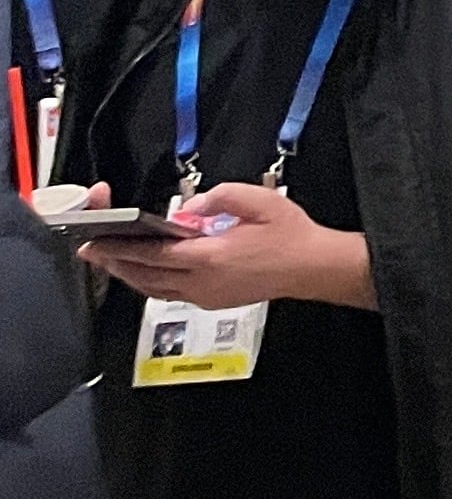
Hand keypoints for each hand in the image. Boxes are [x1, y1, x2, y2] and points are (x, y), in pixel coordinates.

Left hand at [95, 184, 371, 310]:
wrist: (312, 267)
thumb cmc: (291, 235)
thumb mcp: (262, 201)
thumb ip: (222, 196)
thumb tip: (190, 206)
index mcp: (211, 257)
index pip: (154, 254)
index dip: (122, 248)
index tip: (99, 241)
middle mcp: (201, 282)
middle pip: (145, 276)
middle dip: (115, 262)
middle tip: (93, 251)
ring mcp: (204, 296)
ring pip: (153, 290)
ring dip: (128, 275)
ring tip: (111, 261)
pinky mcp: (210, 301)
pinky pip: (168, 294)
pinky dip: (149, 283)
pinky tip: (145, 272)